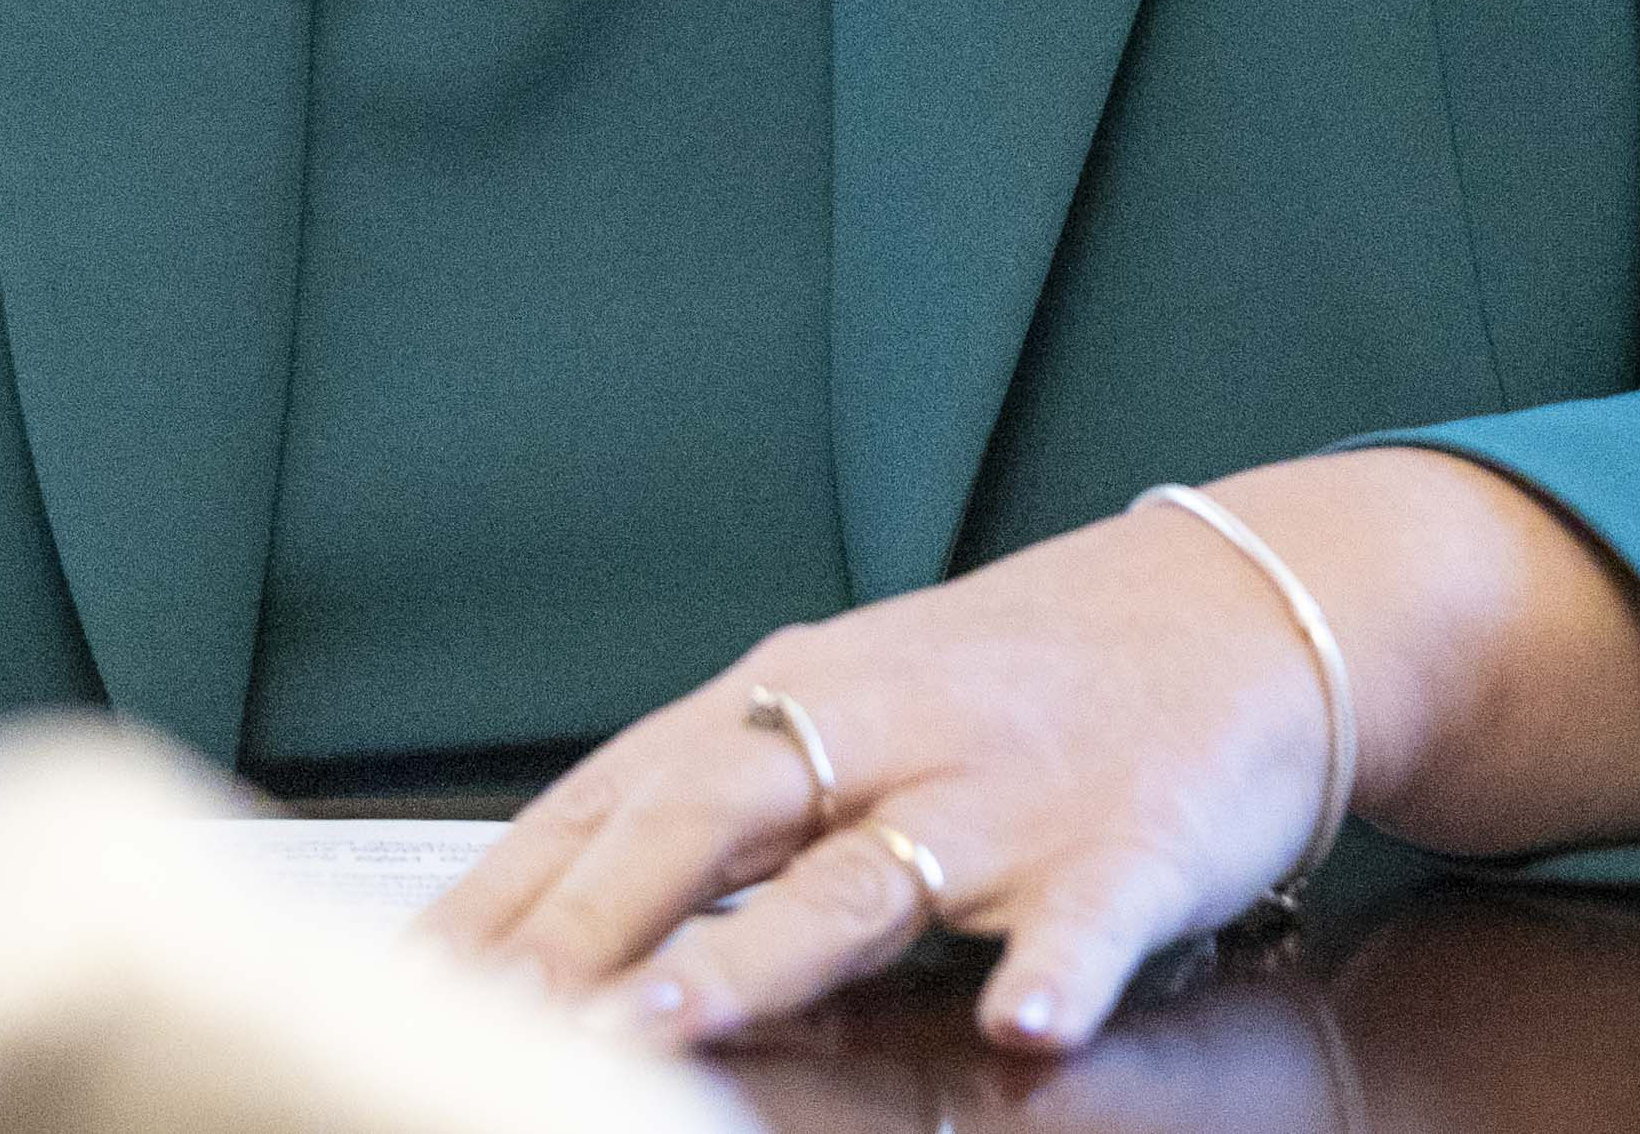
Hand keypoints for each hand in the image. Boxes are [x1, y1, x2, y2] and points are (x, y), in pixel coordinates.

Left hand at [422, 502, 1342, 1058]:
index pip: (610, 799)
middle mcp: (876, 733)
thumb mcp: (841, 717)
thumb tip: (533, 915)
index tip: (401, 976)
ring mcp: (1000, 792)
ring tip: (658, 1024)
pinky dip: (1057, 971)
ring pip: (860, 877)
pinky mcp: (1130, 845)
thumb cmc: (1012, 687)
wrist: (1238, 611)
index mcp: (788, 702)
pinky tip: (1025, 1027)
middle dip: (586, 921)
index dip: (505, 890)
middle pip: (701, 819)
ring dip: (753, 955)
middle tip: (489, 1014)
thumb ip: (705, 812)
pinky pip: (1090, 919)